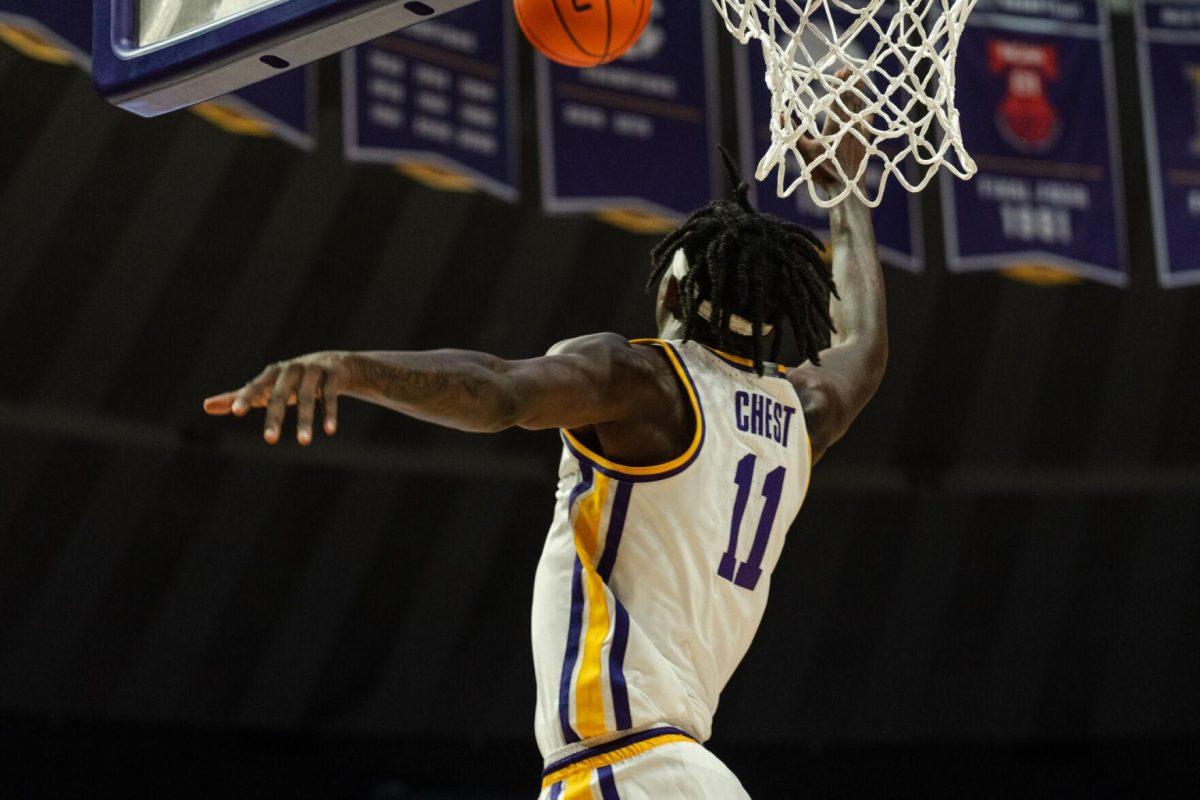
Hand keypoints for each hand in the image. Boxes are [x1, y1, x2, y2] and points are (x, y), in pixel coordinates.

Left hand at [203, 351, 354, 444]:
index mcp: (271, 373)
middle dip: (275, 417)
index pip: (255, 386)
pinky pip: (330, 396)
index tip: (236, 412)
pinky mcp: (332, 376)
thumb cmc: (290, 381)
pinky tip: (329, 431)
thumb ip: (238, 397)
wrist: (333, 364)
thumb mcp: (265, 387)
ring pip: (307, 397)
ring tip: (303, 443)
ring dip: (305, 420)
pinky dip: (330, 413)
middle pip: (279, 395)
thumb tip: (205, 406)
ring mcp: (312, 371)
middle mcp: (290, 370)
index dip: (246, 398)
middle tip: (269, 441)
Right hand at [796, 68, 873, 190]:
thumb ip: (792, 133)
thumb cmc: (824, 172)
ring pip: (861, 109)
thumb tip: (779, 114)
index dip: (841, 84)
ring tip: (861, 82)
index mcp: (835, 127)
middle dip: (851, 85)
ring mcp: (860, 134)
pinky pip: (869, 123)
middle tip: (851, 70)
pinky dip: (868, 112)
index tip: (843, 70)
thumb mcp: (804, 153)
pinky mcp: (866, 142)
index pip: (838, 100)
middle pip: (852, 101)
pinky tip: (870, 108)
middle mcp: (850, 127)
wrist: (848, 191)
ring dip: (860, 96)